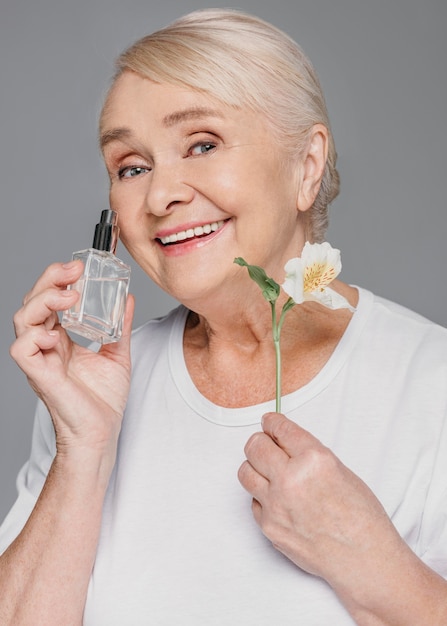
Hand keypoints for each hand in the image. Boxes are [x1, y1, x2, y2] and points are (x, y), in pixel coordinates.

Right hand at [10, 260, 134, 458]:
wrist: (102, 433)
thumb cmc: (104, 400)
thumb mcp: (117, 354)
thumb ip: (120, 327)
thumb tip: (127, 298)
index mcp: (61, 339)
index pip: (49, 301)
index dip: (58, 280)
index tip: (79, 266)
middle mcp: (47, 346)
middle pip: (33, 303)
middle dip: (48, 280)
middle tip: (73, 269)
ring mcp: (40, 360)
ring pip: (22, 319)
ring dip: (43, 301)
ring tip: (70, 295)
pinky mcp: (39, 375)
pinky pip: (21, 349)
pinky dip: (34, 335)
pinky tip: (56, 332)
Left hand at [238, 412, 400, 588]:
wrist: (364, 559)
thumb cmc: (361, 518)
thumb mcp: (340, 470)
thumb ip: (308, 454)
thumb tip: (284, 443)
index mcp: (314, 459)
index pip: (279, 428)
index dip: (272, 422)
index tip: (268, 422)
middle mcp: (291, 479)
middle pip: (255, 446)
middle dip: (260, 441)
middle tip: (266, 444)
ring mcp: (276, 504)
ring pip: (245, 472)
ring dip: (255, 468)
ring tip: (268, 472)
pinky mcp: (269, 526)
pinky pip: (253, 502)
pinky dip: (263, 498)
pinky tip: (279, 500)